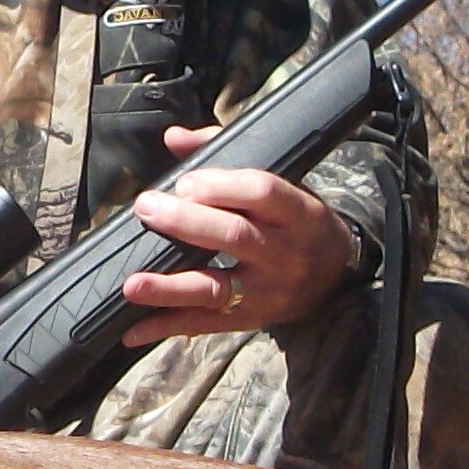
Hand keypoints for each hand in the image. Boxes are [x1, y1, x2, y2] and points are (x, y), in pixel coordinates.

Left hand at [118, 128, 361, 344]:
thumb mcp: (282, 183)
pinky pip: (205, 324)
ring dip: (171, 288)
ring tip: (132, 284)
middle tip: (146, 208)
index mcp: (297, 211)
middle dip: (186, 223)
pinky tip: (132, 330)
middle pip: (235, 236)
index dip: (222, 186)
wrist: (335, 276)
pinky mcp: (250, 319)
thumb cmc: (295, 220)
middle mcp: (285, 253)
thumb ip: (226, 155)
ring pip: (217, 288)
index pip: (262, 192)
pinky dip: (166, 327)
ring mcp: (267, 291)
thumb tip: (174, 138)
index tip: (185, 181)